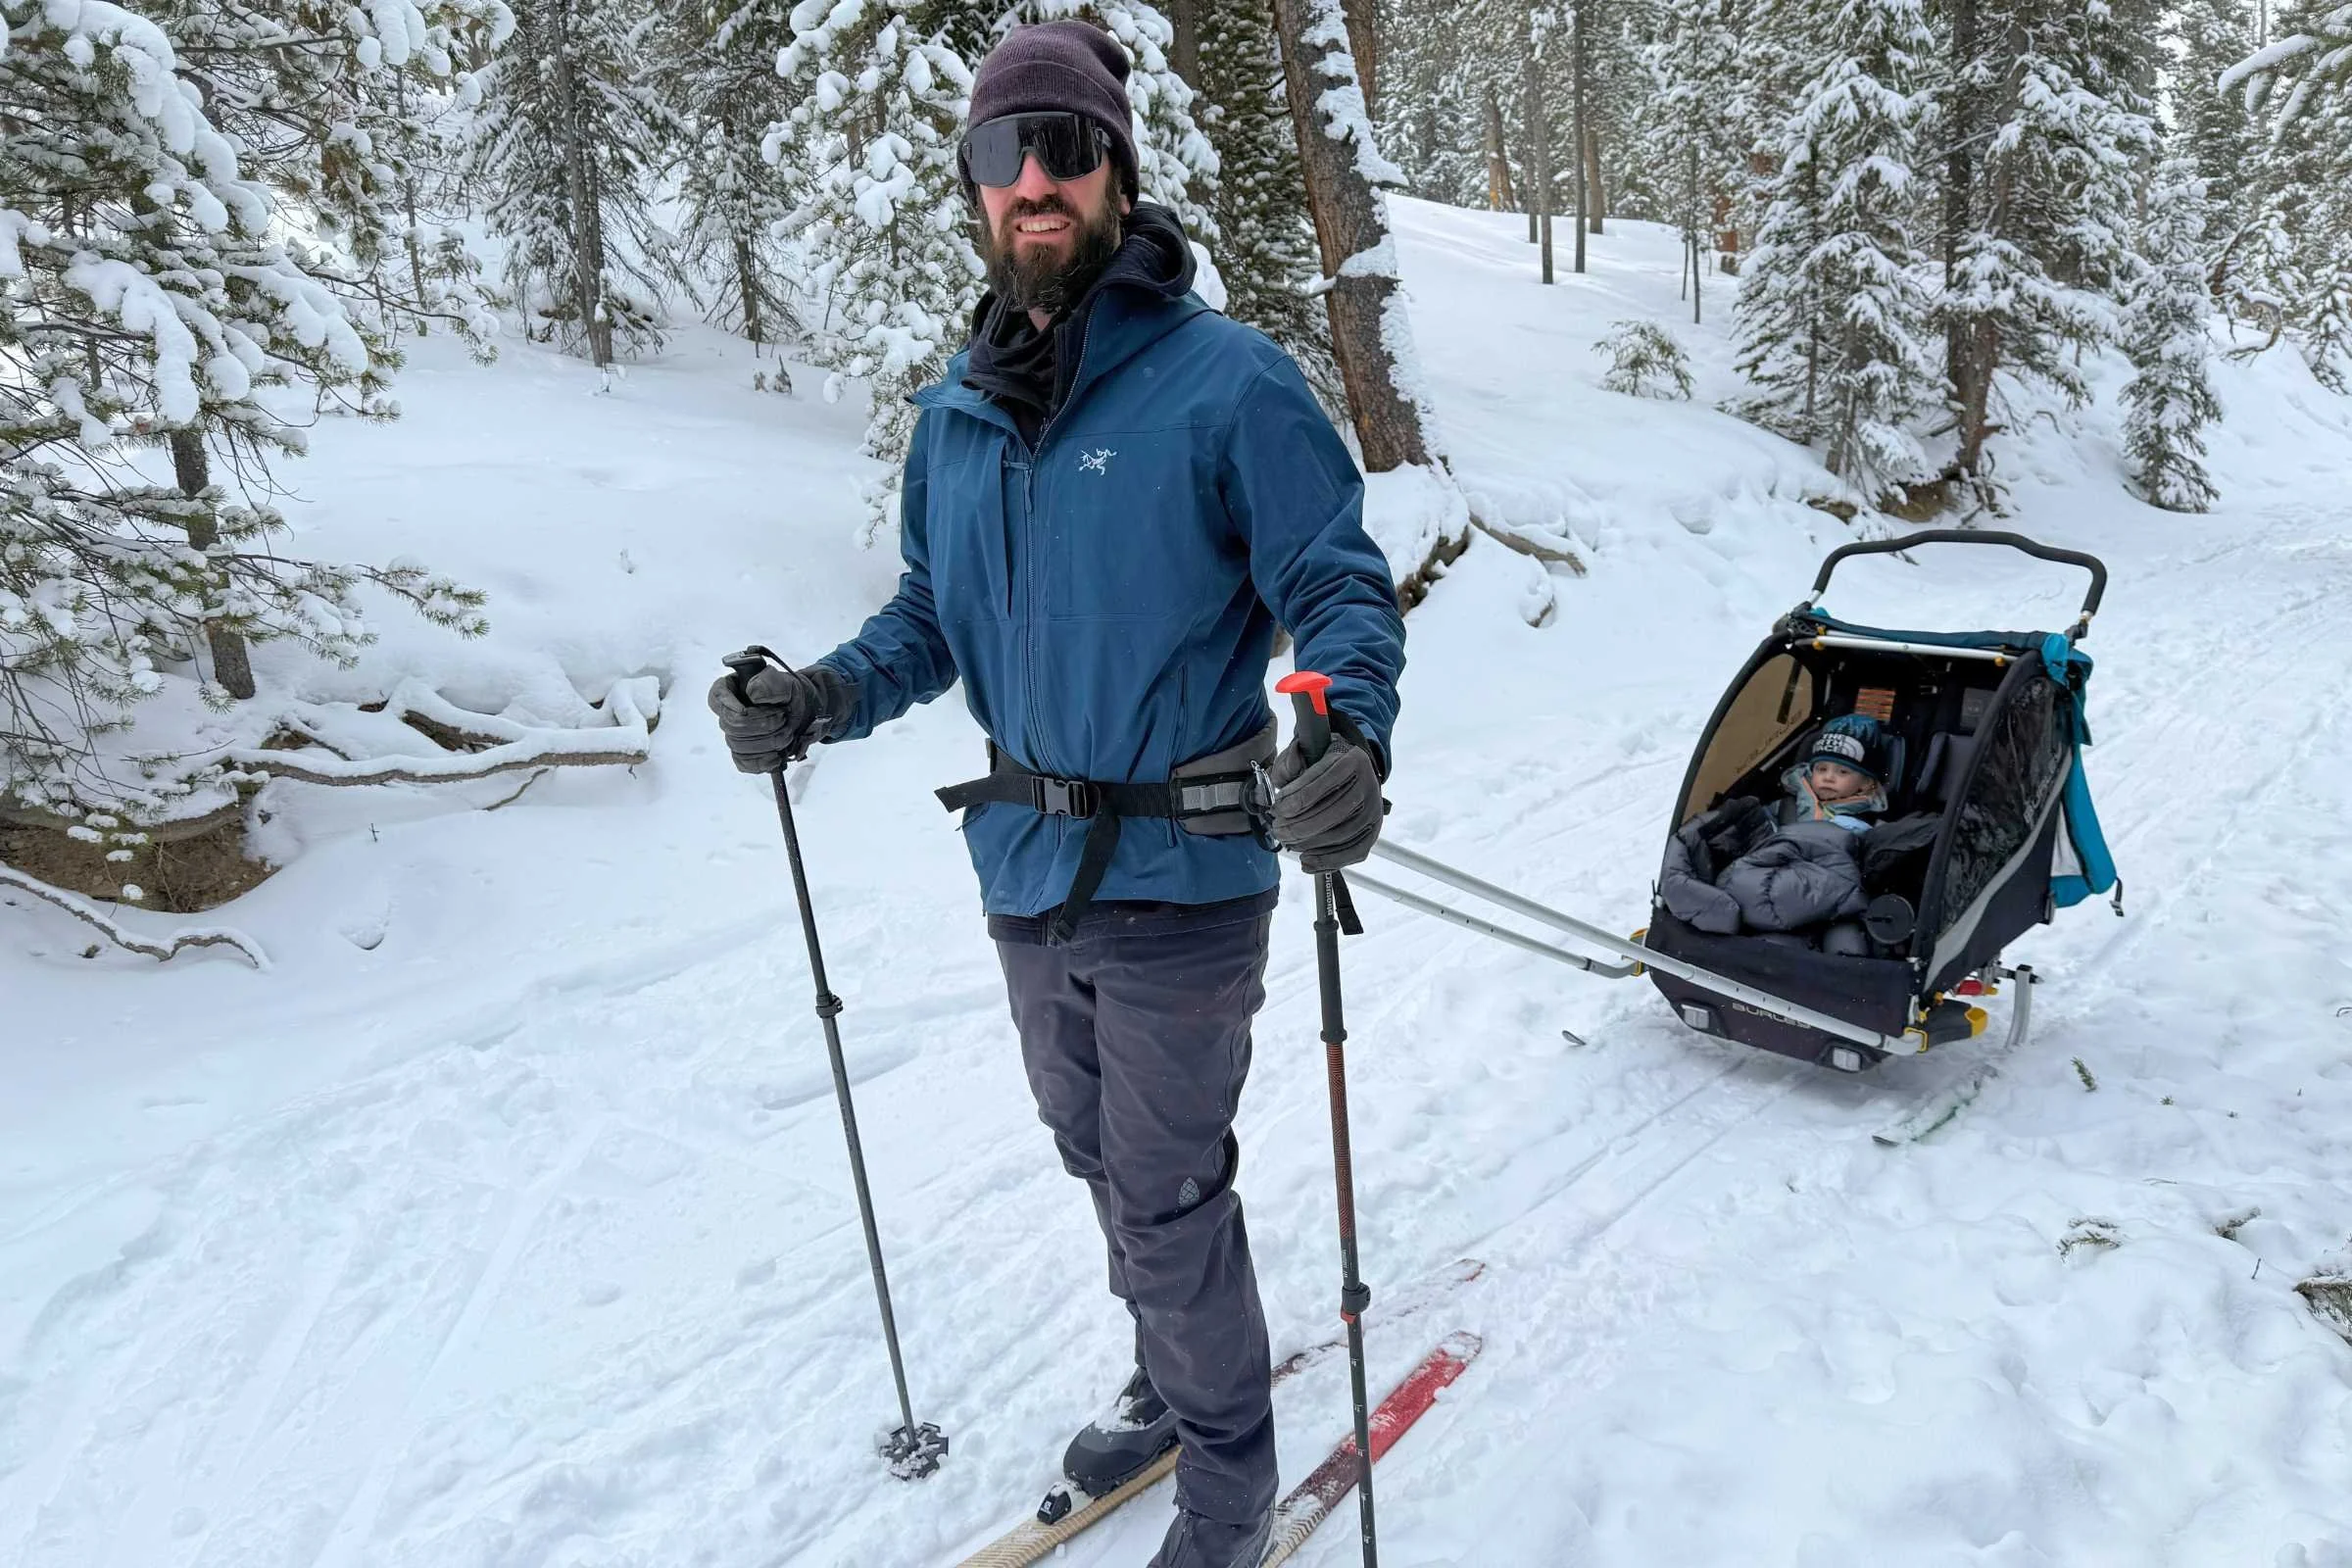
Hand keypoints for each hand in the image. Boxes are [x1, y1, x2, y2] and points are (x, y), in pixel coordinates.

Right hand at [706, 663, 852, 773]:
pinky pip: (744, 763)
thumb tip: (752, 693)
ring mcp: (736, 735)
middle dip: (762, 725)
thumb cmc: (791, 694)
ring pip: (738, 746)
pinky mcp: (746, 753)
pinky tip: (776, 757)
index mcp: (732, 689)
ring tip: (787, 734)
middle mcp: (729, 713)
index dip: (727, 705)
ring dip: (767, 743)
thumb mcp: (785, 682)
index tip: (745, 709)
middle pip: (732, 725)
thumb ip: (769, 682)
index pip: (716, 696)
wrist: (806, 713)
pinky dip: (761, 762)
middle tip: (784, 719)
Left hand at [1267, 722, 1383, 871]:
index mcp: (1351, 761)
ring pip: (1340, 834)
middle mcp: (1368, 785)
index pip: (1320, 782)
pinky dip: (1328, 861)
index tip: (1276, 809)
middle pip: (1332, 812)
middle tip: (1278, 829)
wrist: (1353, 775)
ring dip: (1309, 843)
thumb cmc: (1324, 767)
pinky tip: (1306, 861)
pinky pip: (1353, 852)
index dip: (1294, 799)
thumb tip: (1279, 782)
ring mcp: (1373, 810)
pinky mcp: (1373, 831)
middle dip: (1298, 825)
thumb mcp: (1306, 754)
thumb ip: (1288, 764)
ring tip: (1287, 842)